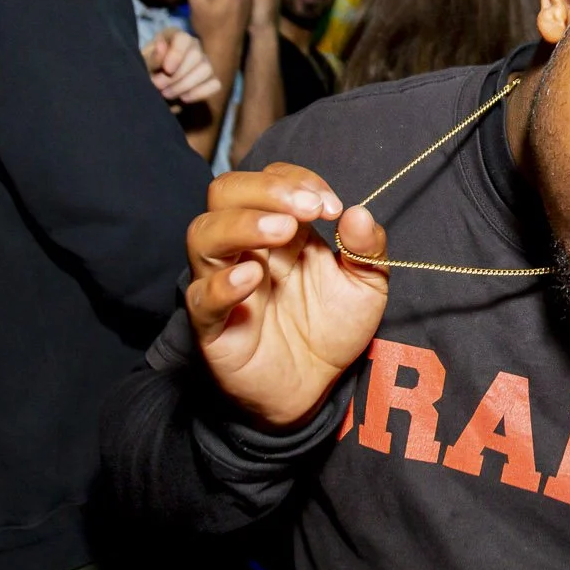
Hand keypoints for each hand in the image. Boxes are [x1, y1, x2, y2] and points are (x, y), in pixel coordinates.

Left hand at [142, 28, 222, 107]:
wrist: (153, 89)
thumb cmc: (146, 72)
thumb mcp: (142, 65)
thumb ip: (151, 57)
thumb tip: (162, 45)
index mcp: (174, 36)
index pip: (183, 38)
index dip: (177, 54)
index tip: (167, 69)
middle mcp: (193, 45)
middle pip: (197, 56)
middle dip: (178, 76)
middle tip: (160, 87)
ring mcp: (204, 62)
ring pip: (206, 70)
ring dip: (186, 85)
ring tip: (168, 94)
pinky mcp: (211, 79)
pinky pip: (215, 84)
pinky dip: (199, 93)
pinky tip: (183, 98)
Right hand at [185, 165, 388, 427]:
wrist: (313, 390)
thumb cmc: (331, 329)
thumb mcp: (366, 287)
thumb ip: (367, 249)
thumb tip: (360, 213)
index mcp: (281, 230)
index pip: (270, 180)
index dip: (298, 182)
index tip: (331, 206)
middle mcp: (246, 248)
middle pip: (225, 192)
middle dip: (265, 190)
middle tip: (305, 209)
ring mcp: (223, 283)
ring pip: (202, 235)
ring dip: (242, 224)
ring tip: (283, 231)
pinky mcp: (212, 326)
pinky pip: (201, 298)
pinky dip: (222, 284)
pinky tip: (253, 278)